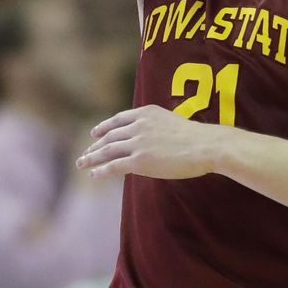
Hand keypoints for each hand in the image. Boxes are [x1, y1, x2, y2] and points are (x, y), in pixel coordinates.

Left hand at [76, 105, 218, 179]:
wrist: (205, 146)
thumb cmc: (196, 137)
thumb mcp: (171, 121)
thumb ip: (155, 126)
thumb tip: (149, 139)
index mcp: (146, 113)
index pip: (118, 119)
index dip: (103, 127)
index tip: (94, 133)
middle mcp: (137, 125)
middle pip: (109, 136)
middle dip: (95, 146)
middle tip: (85, 154)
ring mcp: (137, 143)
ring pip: (107, 150)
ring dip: (92, 158)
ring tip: (82, 164)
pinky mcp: (139, 161)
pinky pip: (114, 165)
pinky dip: (101, 170)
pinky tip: (94, 174)